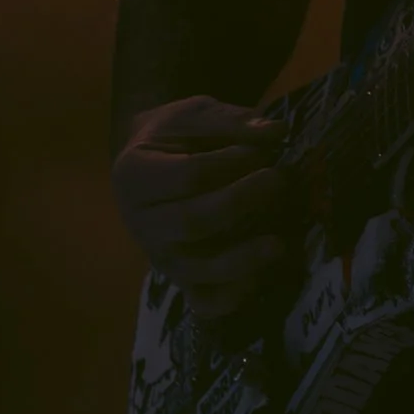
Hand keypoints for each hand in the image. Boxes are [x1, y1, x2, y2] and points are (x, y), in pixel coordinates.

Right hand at [110, 96, 294, 322]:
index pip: (186, 175)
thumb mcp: (195, 113)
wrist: (154, 161)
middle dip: (239, 204)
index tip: (262, 151)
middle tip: (280, 181)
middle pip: (190, 223)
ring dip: (240, 259)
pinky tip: (258, 281)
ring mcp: (158, 255)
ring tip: (278, 245)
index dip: (229, 163)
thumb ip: (231, 122)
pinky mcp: (179, 279)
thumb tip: (276, 132)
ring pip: (195, 269)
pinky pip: (201, 300)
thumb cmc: (175, 135)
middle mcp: (140, 222)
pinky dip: (229, 298)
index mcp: (134, 175)